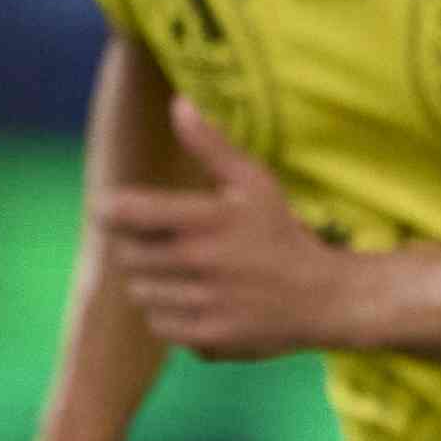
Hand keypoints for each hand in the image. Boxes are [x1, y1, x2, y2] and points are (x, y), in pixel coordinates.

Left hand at [91, 99, 373, 359]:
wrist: (328, 298)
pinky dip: (168, 315)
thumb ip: (211, 145)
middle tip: (170, 244)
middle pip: (125, 254)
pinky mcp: (209, 336)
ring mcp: (204, 302)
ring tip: (186, 273)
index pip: (117, 212)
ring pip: (139, 291)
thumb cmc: (284, 234)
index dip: (111, 210)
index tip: (126, 211)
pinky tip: (196, 301)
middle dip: (139, 247)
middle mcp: (200, 261)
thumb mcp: (255, 183)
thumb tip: (178, 103)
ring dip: (153, 281)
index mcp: (205, 219)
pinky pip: (158, 324)